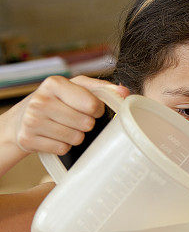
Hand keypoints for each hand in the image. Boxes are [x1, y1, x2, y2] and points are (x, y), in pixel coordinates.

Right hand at [0, 75, 127, 154]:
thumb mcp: (76, 88)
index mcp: (55, 83)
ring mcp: (32, 120)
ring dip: (76, 136)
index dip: (97, 110)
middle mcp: (41, 100)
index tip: (91, 109)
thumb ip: (102, 89)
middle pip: (86, 124)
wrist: (21, 119)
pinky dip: (63, 146)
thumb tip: (124, 91)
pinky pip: (63, 149)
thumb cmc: (57, 101)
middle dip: (86, 124)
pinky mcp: (28, 139)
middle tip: (75, 119)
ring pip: (76, 138)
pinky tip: (54, 136)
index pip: (93, 105)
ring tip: (64, 127)